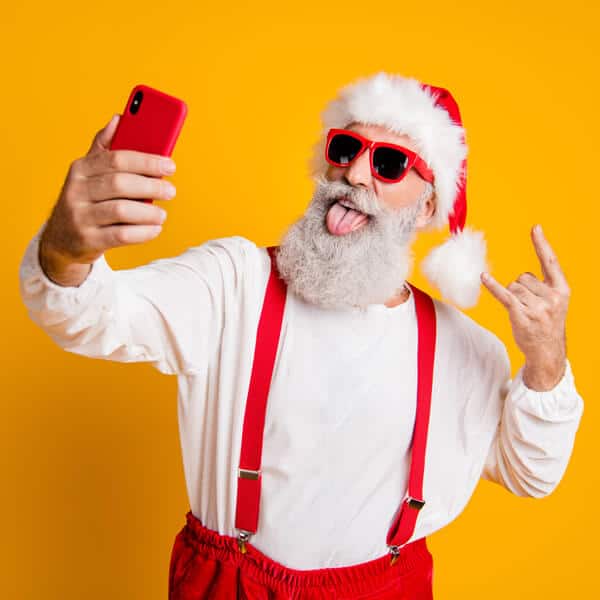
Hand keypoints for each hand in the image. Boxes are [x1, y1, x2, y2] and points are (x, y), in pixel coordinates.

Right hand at [40, 114, 176, 270]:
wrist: (62, 239)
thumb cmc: (86, 200)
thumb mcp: (89, 173)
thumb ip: (105, 147)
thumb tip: (120, 117)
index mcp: (81, 168)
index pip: (117, 159)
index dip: (146, 161)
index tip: (170, 165)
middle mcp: (77, 191)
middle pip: (120, 184)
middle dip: (151, 186)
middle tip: (171, 191)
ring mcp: (80, 217)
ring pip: (121, 210)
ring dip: (148, 212)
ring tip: (162, 214)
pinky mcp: (88, 240)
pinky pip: (121, 235)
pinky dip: (143, 232)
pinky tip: (155, 229)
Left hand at [480, 224, 569, 390]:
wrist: (548, 351)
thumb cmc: (547, 324)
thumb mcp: (555, 303)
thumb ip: (543, 287)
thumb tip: (520, 277)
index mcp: (562, 290)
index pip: (551, 261)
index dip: (542, 244)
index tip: (535, 227)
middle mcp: (552, 296)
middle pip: (523, 276)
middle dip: (520, 288)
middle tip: (528, 306)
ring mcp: (537, 306)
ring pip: (513, 286)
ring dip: (512, 297)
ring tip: (523, 312)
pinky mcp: (521, 314)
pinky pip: (504, 295)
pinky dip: (493, 286)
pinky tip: (484, 277)